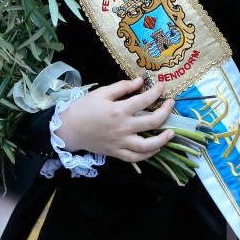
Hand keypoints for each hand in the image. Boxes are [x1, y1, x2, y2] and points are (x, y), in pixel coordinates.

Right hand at [56, 77, 174, 162]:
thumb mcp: (101, 93)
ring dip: (163, 140)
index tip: (162, 86)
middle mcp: (123, 128)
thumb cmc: (84, 109)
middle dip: (166, 112)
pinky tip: (156, 148)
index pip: (145, 100)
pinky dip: (148, 155)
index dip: (157, 91)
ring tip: (171, 133)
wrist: (68, 130)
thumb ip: (122, 87)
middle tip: (171, 104)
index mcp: (119, 111)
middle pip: (152, 122)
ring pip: (147, 146)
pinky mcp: (116, 153)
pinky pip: (135, 158)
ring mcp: (120, 143)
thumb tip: (141, 81)